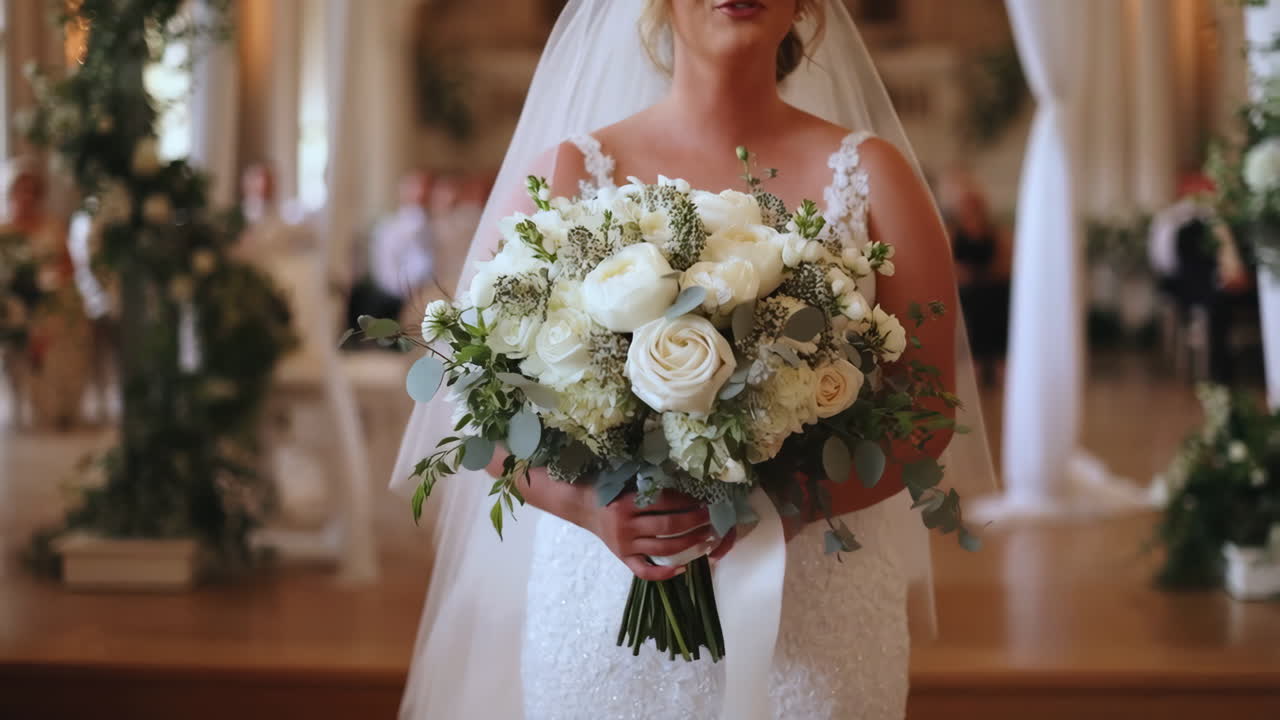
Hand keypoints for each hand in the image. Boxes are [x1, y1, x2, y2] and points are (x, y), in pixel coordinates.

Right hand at [586, 490, 712, 581]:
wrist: (583, 507)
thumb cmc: (608, 490)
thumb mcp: (626, 483)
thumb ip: (649, 486)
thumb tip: (686, 483)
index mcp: (627, 503)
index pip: (664, 502)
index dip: (687, 502)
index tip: (704, 500)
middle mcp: (626, 525)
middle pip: (668, 526)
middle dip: (694, 522)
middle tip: (712, 518)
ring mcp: (624, 545)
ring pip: (663, 548)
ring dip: (689, 544)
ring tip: (707, 538)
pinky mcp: (623, 558)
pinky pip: (644, 571)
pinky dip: (664, 573)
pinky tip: (682, 568)